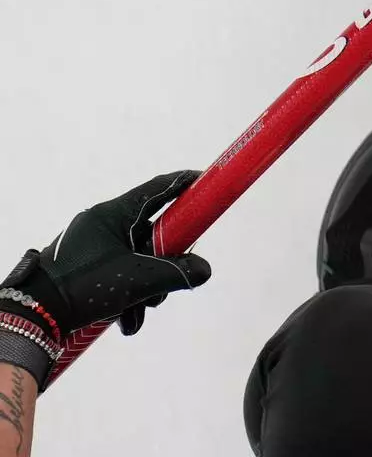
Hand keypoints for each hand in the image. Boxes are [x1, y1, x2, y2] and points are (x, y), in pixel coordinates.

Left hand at [0, 171, 211, 344]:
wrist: (33, 315)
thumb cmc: (83, 286)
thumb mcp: (138, 280)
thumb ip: (178, 272)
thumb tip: (204, 270)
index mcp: (113, 214)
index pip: (158, 189)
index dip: (185, 184)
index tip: (205, 184)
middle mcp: (102, 224)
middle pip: (152, 233)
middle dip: (166, 261)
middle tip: (174, 278)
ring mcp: (92, 246)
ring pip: (137, 258)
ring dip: (147, 286)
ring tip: (141, 310)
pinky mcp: (84, 267)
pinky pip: (119, 273)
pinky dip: (129, 294)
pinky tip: (127, 319)